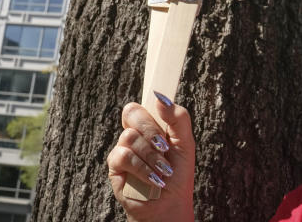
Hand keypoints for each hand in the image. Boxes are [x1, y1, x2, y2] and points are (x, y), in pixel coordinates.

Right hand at [107, 92, 195, 221]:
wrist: (170, 203)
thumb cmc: (178, 173)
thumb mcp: (186, 142)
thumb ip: (178, 117)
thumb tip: (161, 97)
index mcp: (152, 124)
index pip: (144, 103)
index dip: (149, 99)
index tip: (158, 98)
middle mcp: (136, 132)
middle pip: (133, 112)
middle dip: (152, 130)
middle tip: (165, 147)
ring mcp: (124, 147)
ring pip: (129, 136)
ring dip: (151, 155)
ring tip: (163, 169)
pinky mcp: (115, 165)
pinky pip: (124, 155)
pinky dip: (142, 167)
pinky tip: (153, 177)